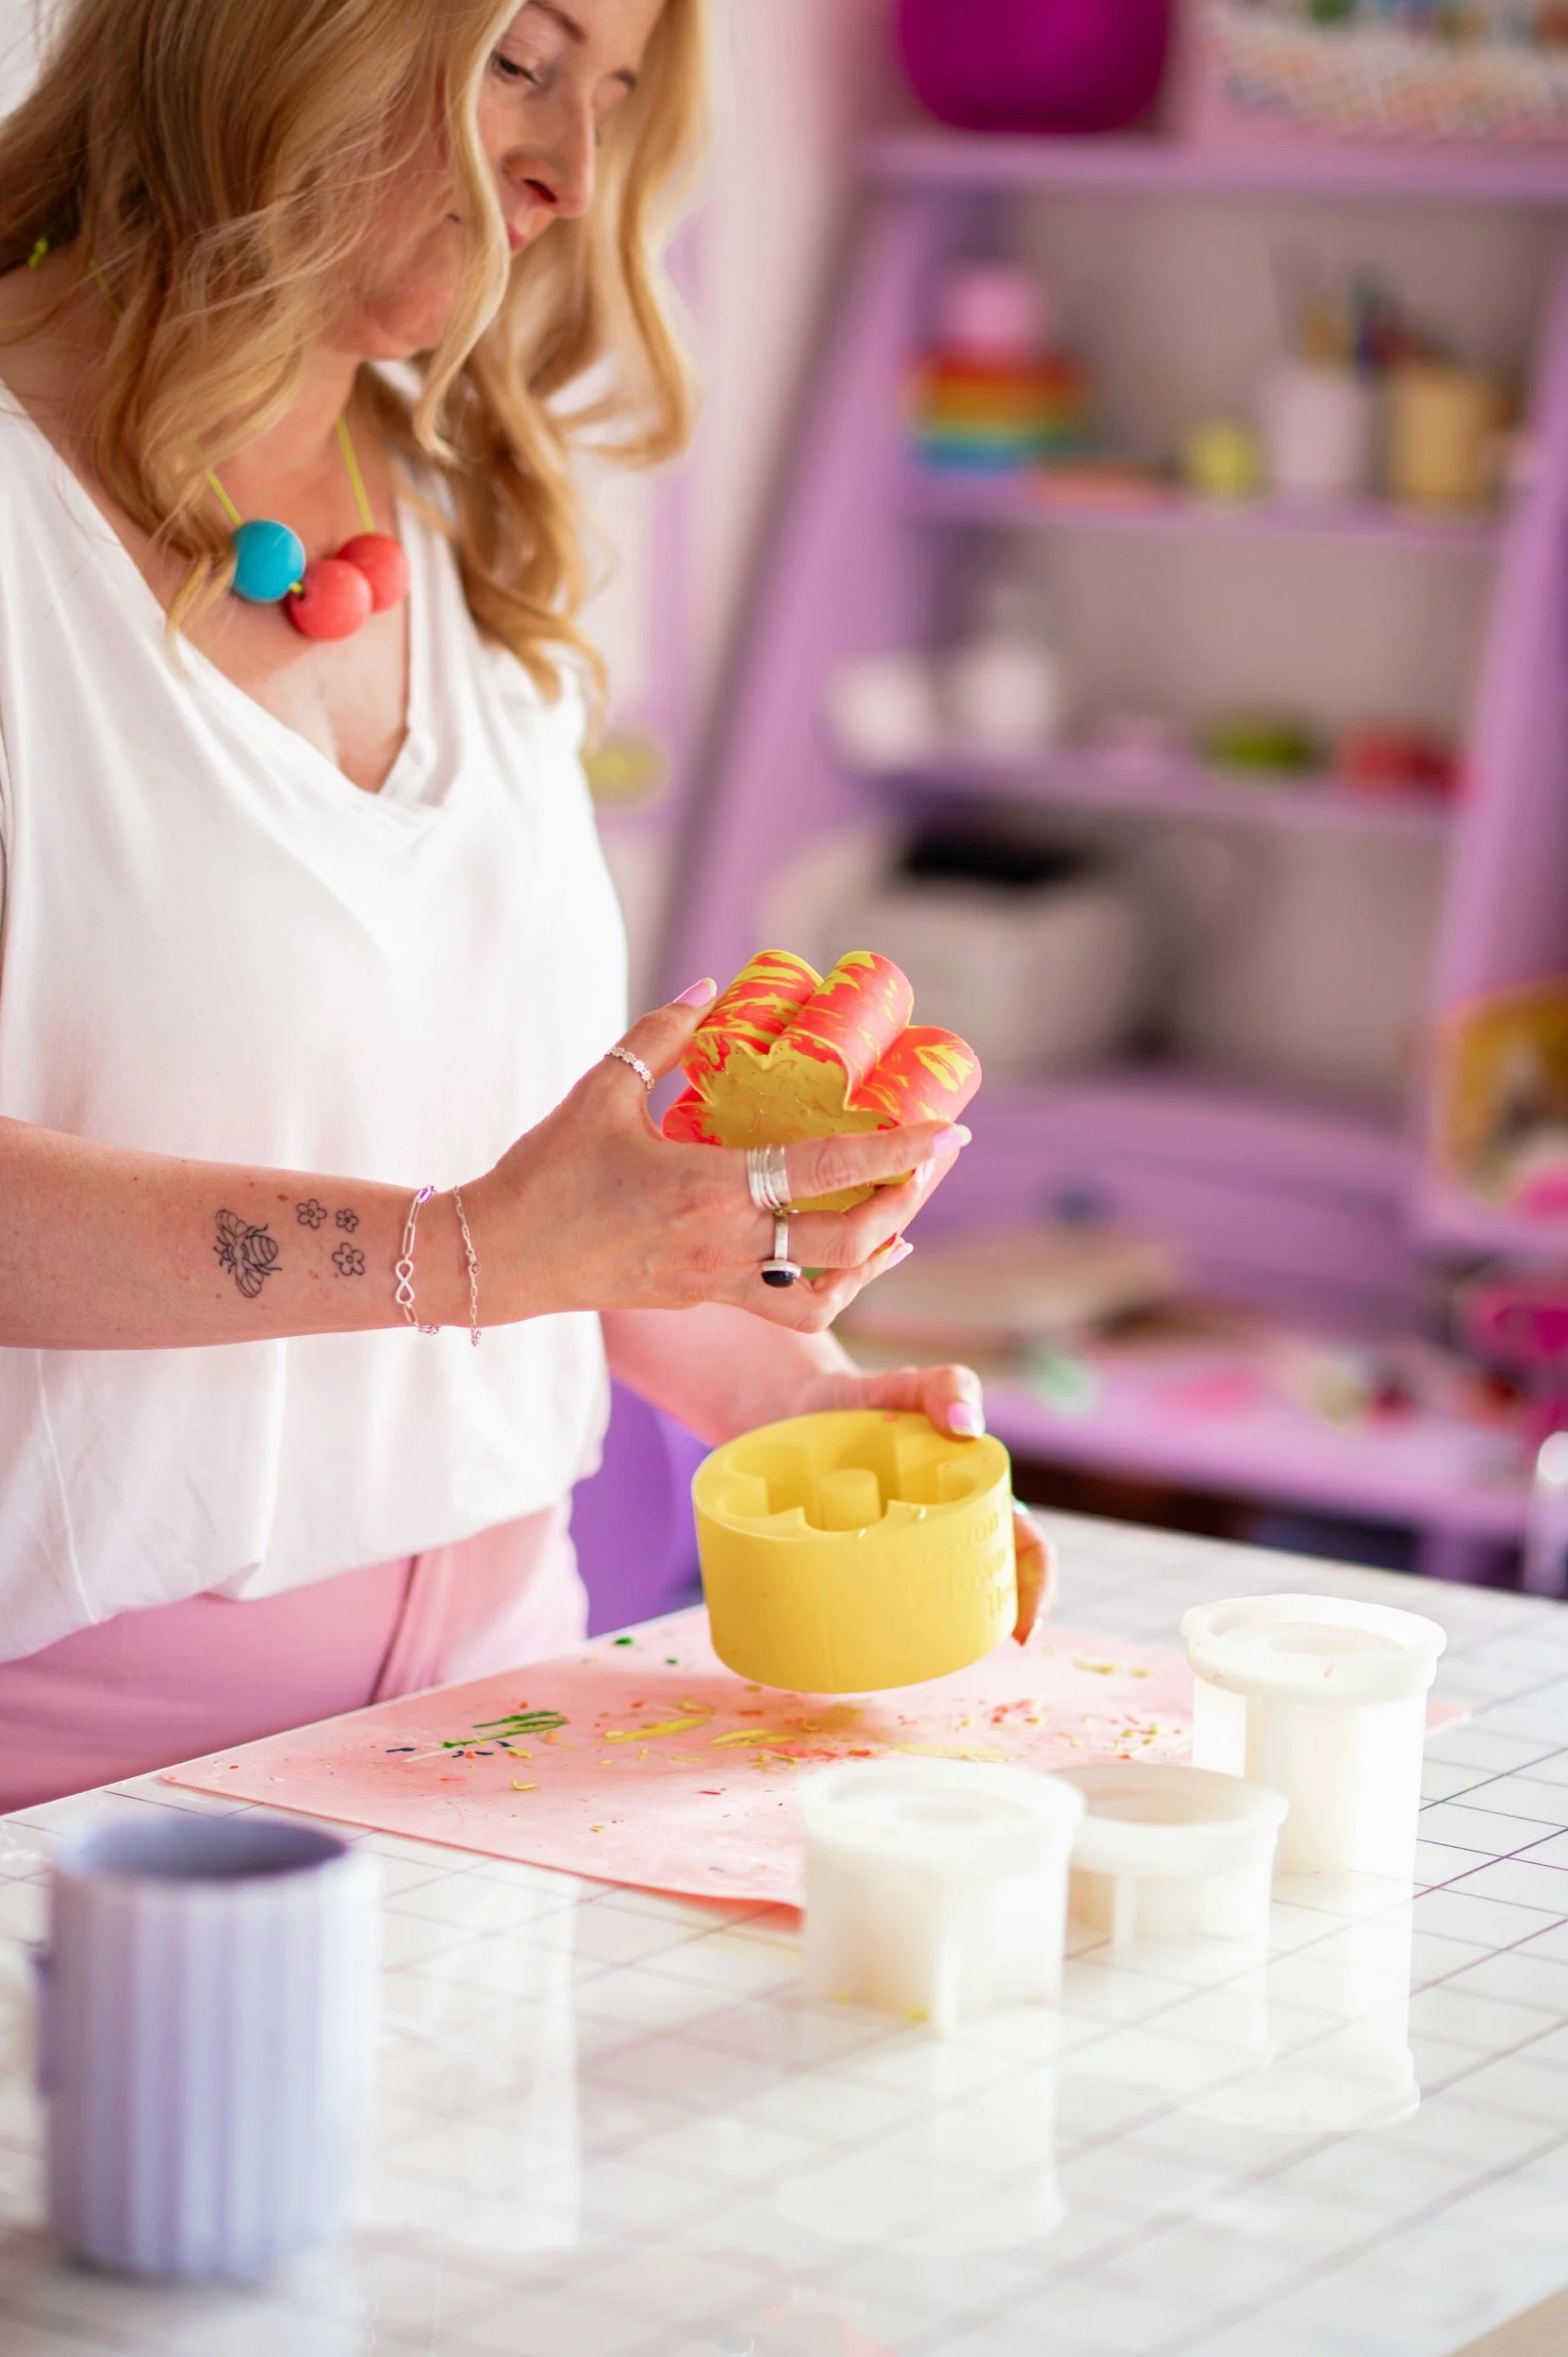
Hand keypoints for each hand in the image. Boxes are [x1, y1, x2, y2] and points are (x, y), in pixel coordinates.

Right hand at [465, 986, 969, 1333]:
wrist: (497, 1258)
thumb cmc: (545, 1171)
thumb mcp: (601, 1088)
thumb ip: (661, 1036)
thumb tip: (711, 988)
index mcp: (708, 1186)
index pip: (827, 1170)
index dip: (897, 1151)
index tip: (948, 1131)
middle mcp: (724, 1241)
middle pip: (848, 1239)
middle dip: (906, 1199)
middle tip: (935, 1160)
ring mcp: (718, 1279)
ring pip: (829, 1288)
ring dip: (877, 1251)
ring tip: (904, 1209)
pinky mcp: (706, 1297)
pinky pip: (791, 1304)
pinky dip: (835, 1285)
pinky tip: (855, 1255)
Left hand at [791, 1361, 1056, 1641]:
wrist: (794, 1410)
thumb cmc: (866, 1400)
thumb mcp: (905, 1386)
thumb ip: (943, 1386)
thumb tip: (966, 1425)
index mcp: (974, 1496)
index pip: (1024, 1547)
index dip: (1036, 1588)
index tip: (1023, 1630)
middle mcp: (943, 1530)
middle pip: (983, 1585)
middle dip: (984, 1623)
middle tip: (963, 1648)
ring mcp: (898, 1550)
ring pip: (929, 1602)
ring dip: (928, 1633)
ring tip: (904, 1651)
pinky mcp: (851, 1562)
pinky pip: (870, 1599)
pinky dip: (867, 1624)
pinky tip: (847, 1642)